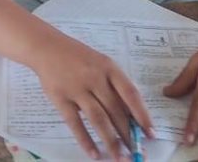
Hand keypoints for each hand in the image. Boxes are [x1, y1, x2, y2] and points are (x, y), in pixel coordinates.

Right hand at [33, 36, 154, 161]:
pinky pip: (75, 123)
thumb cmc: (79, 58)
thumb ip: (114, 86)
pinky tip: (94, 153)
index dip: (142, 115)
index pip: (131, 94)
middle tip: (137, 153)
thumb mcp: (101, 64)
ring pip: (98, 119)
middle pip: (116, 110)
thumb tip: (131, 117)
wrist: (47, 47)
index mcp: (109, 67)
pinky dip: (85, 140)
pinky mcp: (60, 99)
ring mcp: (77, 88)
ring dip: (111, 141)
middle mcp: (95, 78)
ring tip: (119, 158)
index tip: (150, 134)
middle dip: (128, 135)